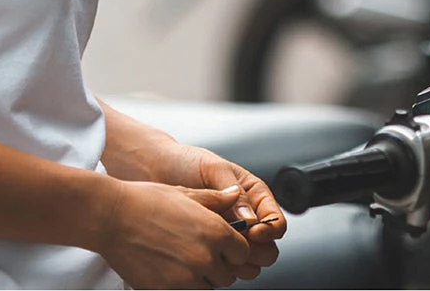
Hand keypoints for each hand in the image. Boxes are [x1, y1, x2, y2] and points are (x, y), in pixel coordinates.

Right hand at [90, 178, 260, 287]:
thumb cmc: (146, 201)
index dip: (234, 250)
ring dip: (201, 278)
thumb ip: (216, 198)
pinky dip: (181, 285)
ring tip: (182, 260)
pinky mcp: (166, 290)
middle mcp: (205, 258)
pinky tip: (168, 269)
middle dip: (218, 266)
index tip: (224, 246)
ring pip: (207, 287)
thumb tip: (236, 194)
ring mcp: (185, 278)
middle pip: (227, 275)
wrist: (111, 217)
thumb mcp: (186, 193)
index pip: (243, 254)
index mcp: (216, 232)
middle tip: (200, 253)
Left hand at [156, 145, 285, 265]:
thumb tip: (251, 220)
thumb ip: (234, 193)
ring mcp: (228, 235)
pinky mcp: (210, 247)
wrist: (154, 170)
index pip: (275, 221)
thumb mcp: (214, 169)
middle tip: (238, 248)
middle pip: (267, 248)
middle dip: (257, 252)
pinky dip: (219, 267)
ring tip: (221, 254)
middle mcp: (245, 218)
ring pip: (247, 262)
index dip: (270, 230)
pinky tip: (207, 258)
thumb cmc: (185, 162)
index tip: (254, 233)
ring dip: (238, 263)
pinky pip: (223, 266)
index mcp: (254, 195)